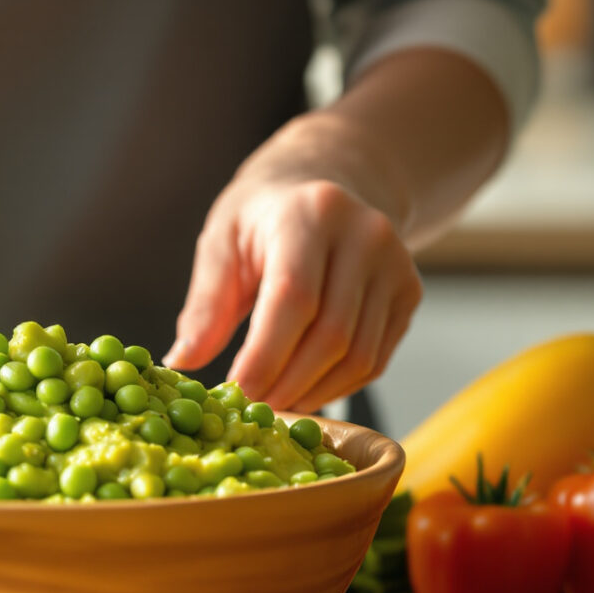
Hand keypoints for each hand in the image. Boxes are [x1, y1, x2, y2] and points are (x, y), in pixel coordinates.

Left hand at [162, 127, 422, 410]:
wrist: (324, 185)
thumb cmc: (263, 218)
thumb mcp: (222, 243)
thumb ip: (205, 304)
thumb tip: (182, 362)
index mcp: (311, 213)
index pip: (294, 297)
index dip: (266, 354)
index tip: (236, 391)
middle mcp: (366, 235)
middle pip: (332, 334)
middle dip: (287, 383)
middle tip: (253, 407)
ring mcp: (397, 264)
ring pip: (359, 356)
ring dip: (313, 393)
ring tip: (276, 403)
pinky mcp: (410, 292)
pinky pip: (377, 360)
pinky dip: (339, 388)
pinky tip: (305, 390)